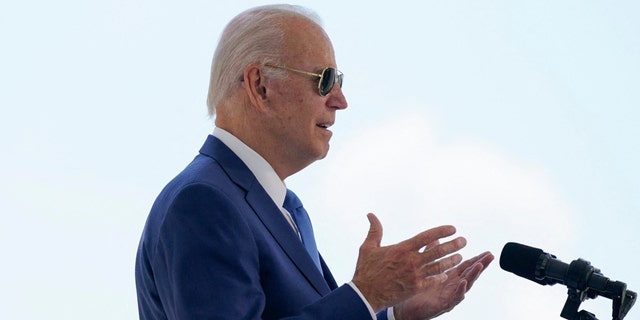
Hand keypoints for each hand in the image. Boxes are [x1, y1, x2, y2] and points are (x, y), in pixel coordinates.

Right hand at [352, 213, 466, 311]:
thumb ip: (374, 230)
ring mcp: (415, 275)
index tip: (453, 229)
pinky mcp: (415, 288)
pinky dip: (440, 277)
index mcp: (402, 249)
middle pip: (438, 251)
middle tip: (463, 241)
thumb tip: (371, 214)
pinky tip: (446, 275)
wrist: (365, 294)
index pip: (426, 237)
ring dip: (451, 261)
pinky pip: (432, 281)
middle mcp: (411, 261)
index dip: (441, 232)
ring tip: (460, 257)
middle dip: (453, 245)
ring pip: (439, 266)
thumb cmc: (366, 270)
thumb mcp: (368, 247)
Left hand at [393, 251, 494, 319]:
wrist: (406, 307)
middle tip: (490, 256)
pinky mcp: (444, 304)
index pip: (466, 266)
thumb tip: (436, 239)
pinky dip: (460, 290)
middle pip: (470, 274)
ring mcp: (450, 295)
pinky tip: (464, 283)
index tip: (487, 252)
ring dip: (473, 275)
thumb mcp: (427, 269)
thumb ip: (432, 254)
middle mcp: (452, 286)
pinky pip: (454, 297)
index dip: (477, 259)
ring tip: (479, 266)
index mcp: (450, 277)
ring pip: (465, 285)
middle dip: (481, 265)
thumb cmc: (418, 290)